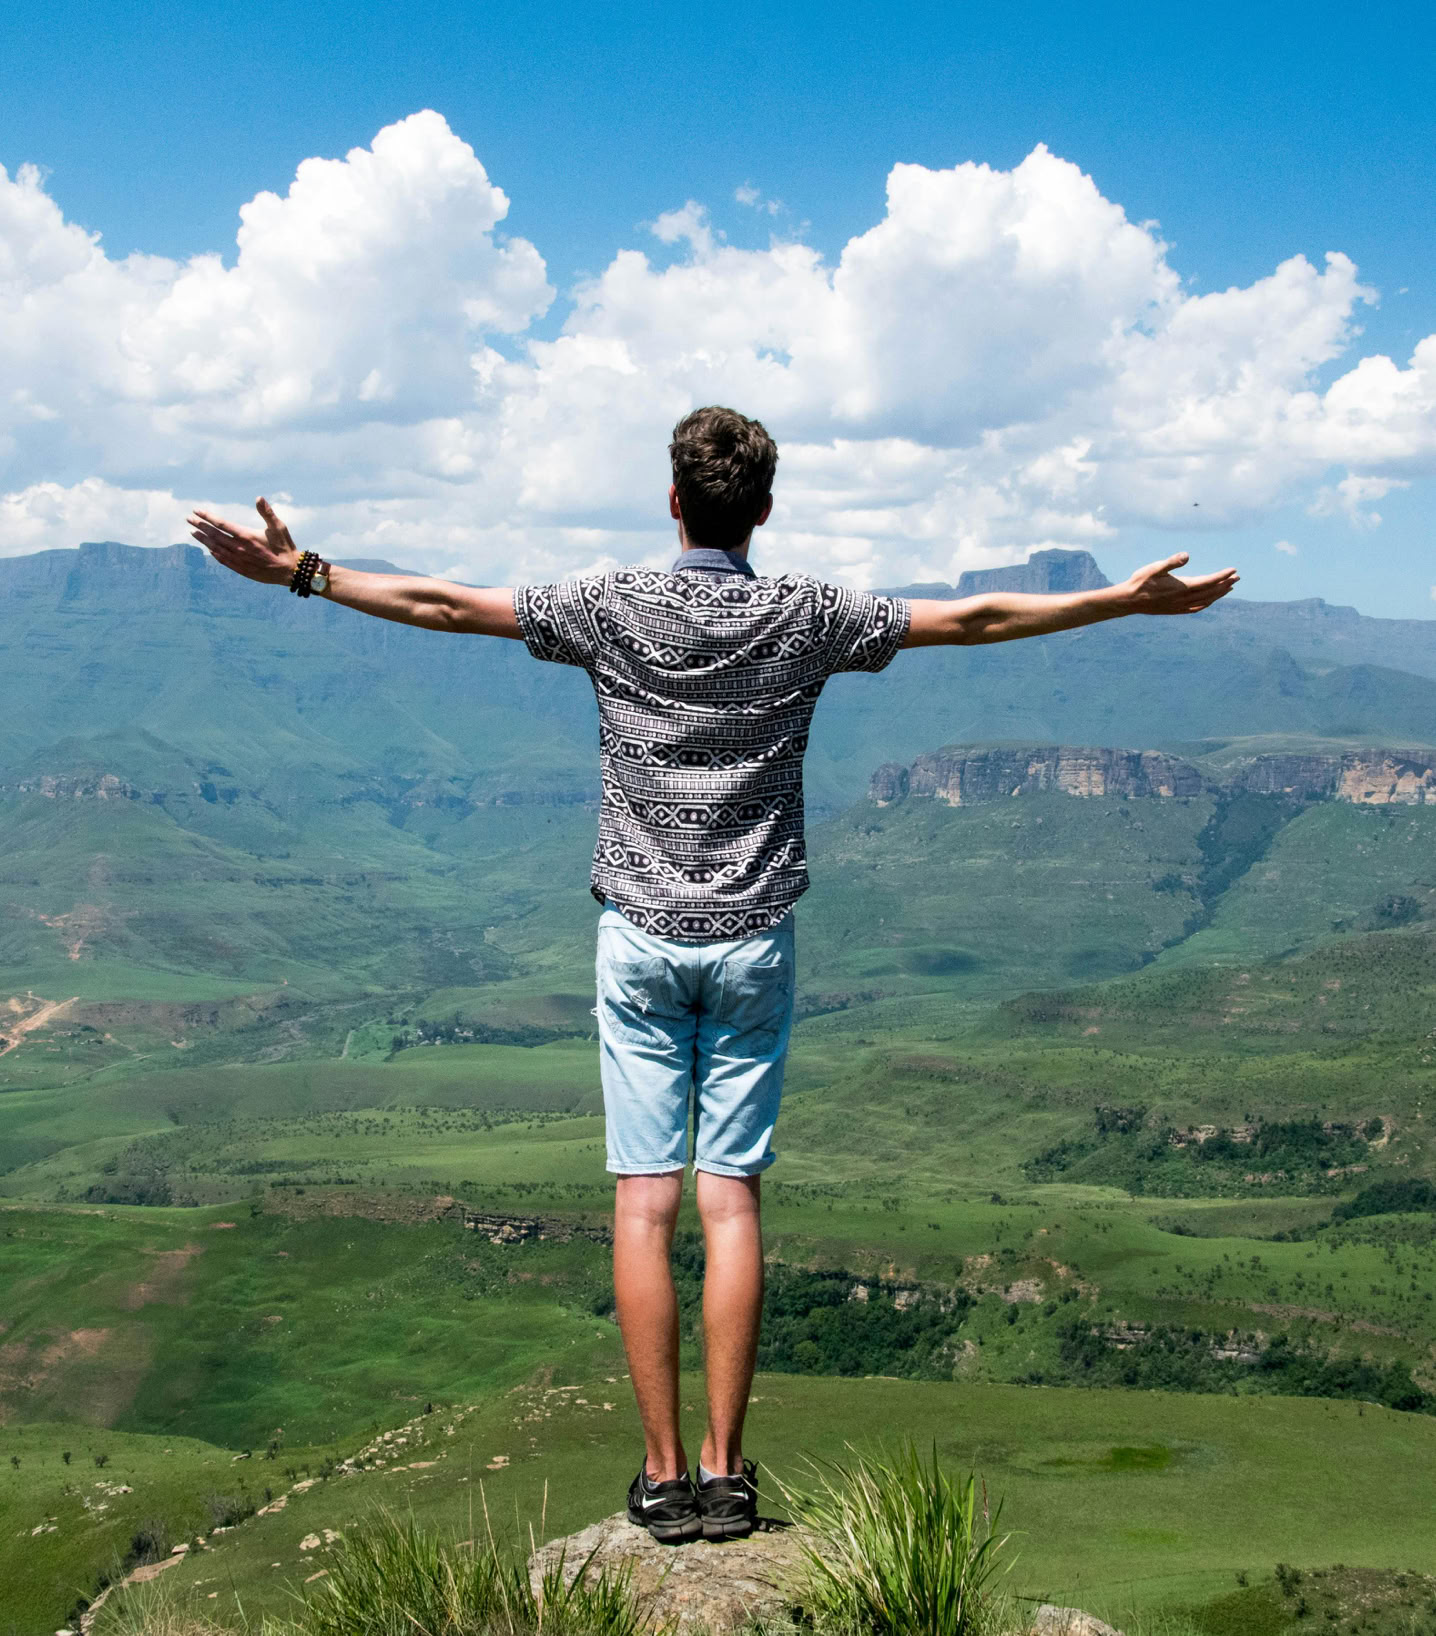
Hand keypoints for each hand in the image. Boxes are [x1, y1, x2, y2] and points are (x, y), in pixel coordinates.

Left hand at [187, 497, 301, 585]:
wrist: (290, 571)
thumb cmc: (285, 546)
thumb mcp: (279, 527)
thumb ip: (267, 512)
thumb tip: (258, 498)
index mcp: (246, 536)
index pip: (221, 524)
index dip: (207, 517)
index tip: (196, 511)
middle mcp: (239, 548)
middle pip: (214, 535)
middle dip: (200, 526)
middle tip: (189, 519)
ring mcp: (239, 559)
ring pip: (216, 548)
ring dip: (204, 540)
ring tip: (194, 533)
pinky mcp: (241, 569)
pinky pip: (223, 560)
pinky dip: (214, 553)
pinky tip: (209, 549)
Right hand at [1121, 553, 1238, 615]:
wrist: (1129, 601)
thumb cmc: (1141, 581)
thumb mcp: (1155, 567)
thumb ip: (1171, 562)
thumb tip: (1186, 555)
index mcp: (1181, 587)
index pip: (1208, 582)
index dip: (1222, 576)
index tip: (1233, 570)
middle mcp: (1183, 599)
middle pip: (1210, 592)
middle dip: (1225, 584)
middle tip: (1237, 577)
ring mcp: (1180, 606)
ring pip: (1205, 601)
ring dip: (1218, 594)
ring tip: (1228, 587)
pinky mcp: (1175, 610)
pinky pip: (1196, 608)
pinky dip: (1206, 603)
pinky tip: (1209, 601)